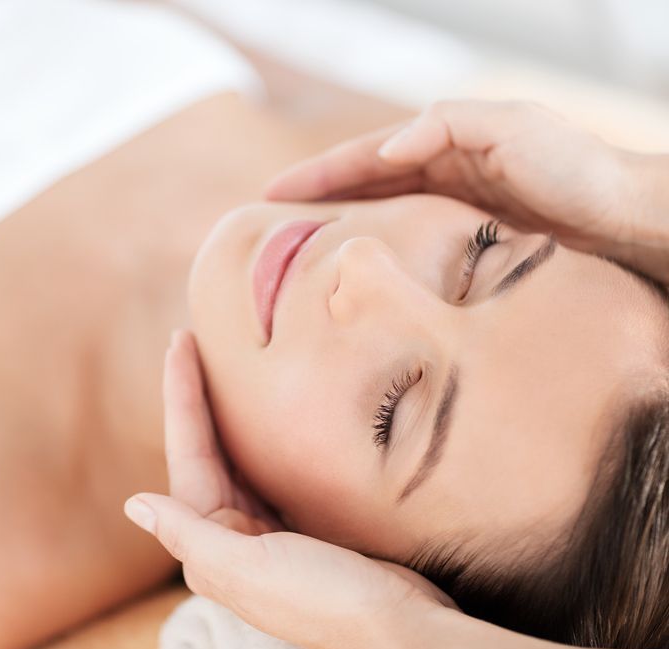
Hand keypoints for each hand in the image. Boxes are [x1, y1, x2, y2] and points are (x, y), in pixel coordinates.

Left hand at [124, 331, 456, 648]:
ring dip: (229, 412)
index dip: (182, 397)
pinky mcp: (307, 524)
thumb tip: (133, 504)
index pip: (188, 454)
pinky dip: (269, 435)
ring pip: (240, 455)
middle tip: (192, 340)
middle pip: (208, 450)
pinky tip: (271, 409)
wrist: (398, 628)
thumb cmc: (322, 600)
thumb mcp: (247, 567)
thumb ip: (190, 533)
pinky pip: (276, 467)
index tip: (180, 343)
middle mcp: (234, 535)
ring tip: (222, 362)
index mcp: (211, 543)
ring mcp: (270, 529)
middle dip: (198, 397)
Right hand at [265, 99, 659, 258]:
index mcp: (442, 144)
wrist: (626, 219)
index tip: (270, 195)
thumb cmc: (577, 169)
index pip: (362, 158)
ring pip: (379, 218)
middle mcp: (439, 174)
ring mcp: (450, 210)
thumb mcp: (513, 127)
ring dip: (338, 230)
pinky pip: (406, 246)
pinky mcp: (465, 244)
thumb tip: (384, 151)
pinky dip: (375, 254)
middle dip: (314, 202)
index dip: (315, 176)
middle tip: (268, 229)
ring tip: (296, 255)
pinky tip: (356, 274)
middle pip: (360, 187)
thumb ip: (445, 127)